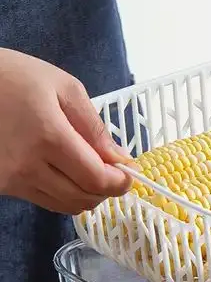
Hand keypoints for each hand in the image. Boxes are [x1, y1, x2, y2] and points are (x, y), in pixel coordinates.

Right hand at [0, 48, 132, 214]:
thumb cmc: (12, 76)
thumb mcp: (63, 87)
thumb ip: (94, 127)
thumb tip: (119, 158)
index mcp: (49, 137)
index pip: (96, 179)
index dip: (119, 183)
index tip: (128, 174)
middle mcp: (27, 165)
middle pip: (82, 198)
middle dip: (106, 190)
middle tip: (113, 173)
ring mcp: (9, 179)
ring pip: (63, 205)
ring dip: (85, 195)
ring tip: (89, 171)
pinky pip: (42, 199)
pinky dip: (62, 193)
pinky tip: (63, 171)